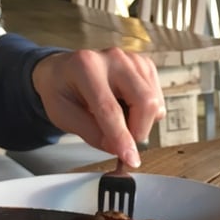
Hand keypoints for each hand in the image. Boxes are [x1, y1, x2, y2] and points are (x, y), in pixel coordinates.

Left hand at [31, 47, 165, 167]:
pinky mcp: (145, 66)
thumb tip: (119, 149)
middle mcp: (113, 59)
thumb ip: (92, 134)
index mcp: (86, 67)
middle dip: (139, 131)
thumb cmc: (62, 91)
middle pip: (145, 102)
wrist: (63, 71)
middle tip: (122, 141)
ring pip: (155, 104)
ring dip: (142, 123)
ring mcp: (133, 60)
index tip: (130, 160)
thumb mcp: (64, 116)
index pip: (111, 109)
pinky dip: (146, 114)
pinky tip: (128, 109)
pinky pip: (158, 101)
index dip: (122, 138)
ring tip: (119, 120)